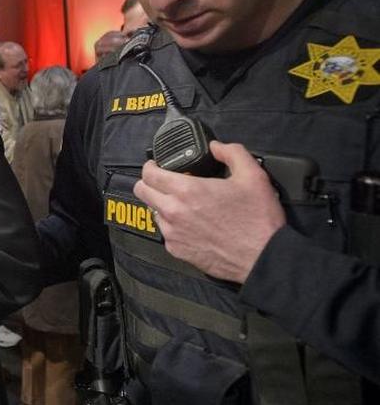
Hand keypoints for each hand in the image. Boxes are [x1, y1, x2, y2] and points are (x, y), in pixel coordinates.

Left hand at [133, 141, 284, 282]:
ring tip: (183, 204)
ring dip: (162, 205)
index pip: (149, 174)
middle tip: (163, 182)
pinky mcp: (177, 250)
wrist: (263, 258)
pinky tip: (192, 224)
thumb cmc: (257, 219)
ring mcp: (172, 233)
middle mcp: (173, 211)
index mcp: (187, 190)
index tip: (156, 165)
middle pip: (142, 192)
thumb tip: (216, 147)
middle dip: (149, 183)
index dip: (150, 166)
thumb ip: (232, 153)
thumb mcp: (253, 176)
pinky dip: (173, 226)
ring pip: (153, 212)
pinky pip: (165, 232)